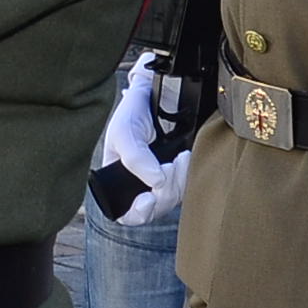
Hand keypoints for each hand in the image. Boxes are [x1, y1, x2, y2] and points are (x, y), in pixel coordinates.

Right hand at [91, 54, 189, 224]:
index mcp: (119, 181)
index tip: (147, 198)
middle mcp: (140, 185)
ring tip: (181, 156)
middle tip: (169, 166)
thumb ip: (134, 158)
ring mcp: (162, 181)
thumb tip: (156, 182)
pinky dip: (188, 175)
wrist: (155, 93)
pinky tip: (186, 156)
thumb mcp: (124, 132)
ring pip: (173, 200)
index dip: (137, 213)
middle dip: (164, 193)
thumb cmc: (133, 112)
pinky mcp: (180, 174)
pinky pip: (188, 188)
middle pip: (154, 210)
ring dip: (179, 181)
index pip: (126, 214)